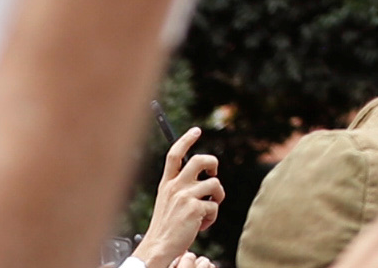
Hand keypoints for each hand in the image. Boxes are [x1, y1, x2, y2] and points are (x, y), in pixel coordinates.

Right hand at [134, 127, 220, 263]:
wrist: (159, 246)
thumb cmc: (167, 226)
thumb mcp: (168, 201)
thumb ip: (182, 187)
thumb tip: (207, 178)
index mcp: (167, 184)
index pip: (175, 155)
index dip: (186, 139)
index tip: (196, 130)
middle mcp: (175, 186)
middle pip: (201, 159)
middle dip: (213, 163)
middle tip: (214, 173)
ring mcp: (185, 196)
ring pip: (215, 183)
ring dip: (217, 197)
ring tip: (207, 210)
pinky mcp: (195, 207)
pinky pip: (214, 205)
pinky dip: (212, 217)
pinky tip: (201, 225)